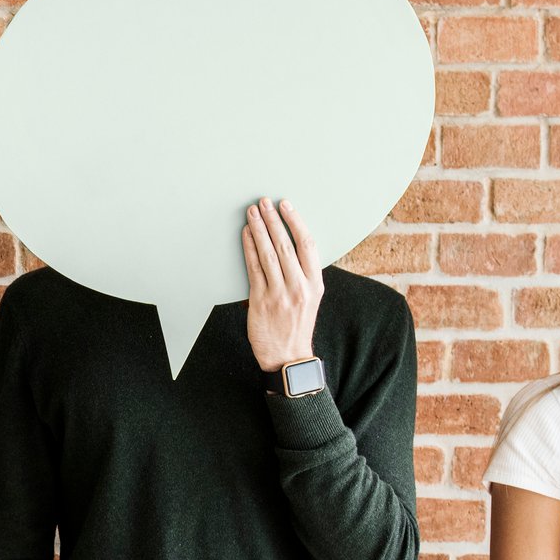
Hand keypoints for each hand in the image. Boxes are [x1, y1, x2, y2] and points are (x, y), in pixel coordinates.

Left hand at [241, 197, 323, 372]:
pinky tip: (245, 235)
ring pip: (268, 254)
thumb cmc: (297, 326)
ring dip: (258, 230)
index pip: (307, 244)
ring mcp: (279, 294)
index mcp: (315, 283)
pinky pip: (253, 268)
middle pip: (286, 245)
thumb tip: (289, 244)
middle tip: (264, 202)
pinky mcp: (260, 301)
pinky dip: (249, 249)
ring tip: (252, 212)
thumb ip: (303, 274)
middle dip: (273, 220)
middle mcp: (299, 286)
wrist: (288, 357)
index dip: (296, 222)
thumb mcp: (310, 299)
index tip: (286, 205)